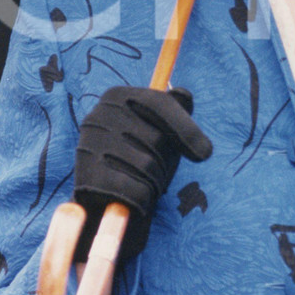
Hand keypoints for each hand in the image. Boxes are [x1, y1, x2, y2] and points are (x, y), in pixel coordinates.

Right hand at [73, 85, 211, 260]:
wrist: (101, 199)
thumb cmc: (136, 155)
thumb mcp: (159, 129)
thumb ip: (175, 110)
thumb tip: (185, 95)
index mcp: (116, 96)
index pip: (160, 103)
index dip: (186, 129)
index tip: (205, 154)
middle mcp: (99, 115)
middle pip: (157, 138)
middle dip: (165, 160)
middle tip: (156, 170)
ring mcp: (91, 146)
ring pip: (148, 166)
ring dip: (155, 181)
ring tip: (142, 181)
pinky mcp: (89, 178)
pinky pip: (137, 191)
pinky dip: (143, 199)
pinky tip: (134, 196)